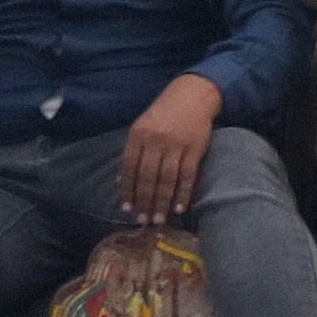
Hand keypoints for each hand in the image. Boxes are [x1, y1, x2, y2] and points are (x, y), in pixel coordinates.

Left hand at [114, 74, 221, 226]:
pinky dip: (183, 193)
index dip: (128, 190)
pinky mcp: (195, 148)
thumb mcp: (143, 127)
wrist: (192, 95)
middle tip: (143, 221)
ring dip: (162, 202)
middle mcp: (155, 140)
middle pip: (147, 176)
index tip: (127, 209)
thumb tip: (122, 182)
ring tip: (159, 219)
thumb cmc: (163, 114)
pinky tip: (179, 208)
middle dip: (145, 201)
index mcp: (138, 134)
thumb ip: (133, 152)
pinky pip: (187, 175)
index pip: (130, 167)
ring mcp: (176, 144)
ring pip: (167, 179)